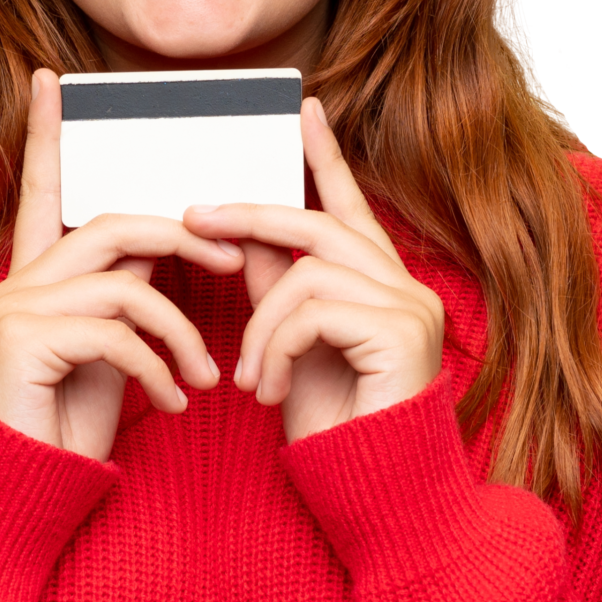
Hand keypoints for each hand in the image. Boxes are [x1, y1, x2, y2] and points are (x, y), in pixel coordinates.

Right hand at [0, 70, 241, 461]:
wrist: (28, 489)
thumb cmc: (72, 423)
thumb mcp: (112, 350)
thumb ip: (130, 294)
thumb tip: (177, 244)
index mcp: (36, 276)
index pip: (43, 190)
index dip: (46, 134)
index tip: (52, 79)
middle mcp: (18, 281)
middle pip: (112, 224)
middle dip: (185, 239)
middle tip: (237, 266)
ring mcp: (16, 308)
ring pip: (126, 280)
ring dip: (182, 329)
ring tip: (208, 374)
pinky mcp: (24, 341)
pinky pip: (117, 332)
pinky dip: (160, 368)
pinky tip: (175, 403)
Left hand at [182, 99, 445, 444]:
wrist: (371, 492)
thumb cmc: (333, 427)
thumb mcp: (290, 348)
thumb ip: (275, 290)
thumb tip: (241, 236)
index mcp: (380, 285)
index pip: (348, 206)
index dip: (325, 157)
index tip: (302, 109)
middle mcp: (405, 286)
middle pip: (317, 224)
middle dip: (249, 215)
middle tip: (190, 216)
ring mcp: (410, 307)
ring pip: (306, 273)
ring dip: (260, 325)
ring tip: (249, 378)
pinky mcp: (402, 332)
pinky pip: (313, 311)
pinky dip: (277, 348)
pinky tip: (271, 391)